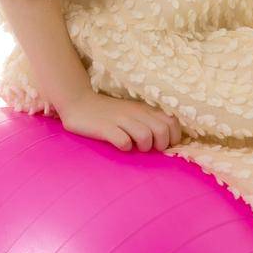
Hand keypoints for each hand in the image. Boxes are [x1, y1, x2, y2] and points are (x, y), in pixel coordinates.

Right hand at [57, 90, 183, 153]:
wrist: (79, 103)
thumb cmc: (109, 113)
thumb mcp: (133, 113)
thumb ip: (149, 121)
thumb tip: (167, 139)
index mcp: (145, 109)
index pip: (172, 122)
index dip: (173, 137)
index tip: (162, 145)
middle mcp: (136, 113)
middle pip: (162, 131)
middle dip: (160, 145)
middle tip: (148, 148)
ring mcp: (120, 119)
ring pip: (146, 136)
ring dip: (143, 147)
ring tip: (134, 147)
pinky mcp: (105, 128)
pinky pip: (123, 141)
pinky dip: (125, 147)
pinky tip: (120, 145)